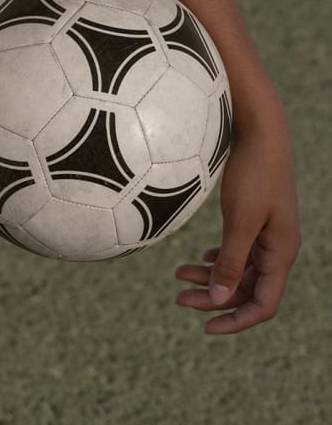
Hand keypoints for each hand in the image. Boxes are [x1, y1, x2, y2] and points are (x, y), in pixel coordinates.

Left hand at [173, 126, 299, 333]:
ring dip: (211, 276)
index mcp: (281, 253)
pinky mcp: (256, 218)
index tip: (205, 328)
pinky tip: (200, 258)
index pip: (263, 305)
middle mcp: (278, 248)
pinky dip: (219, 258)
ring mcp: (268, 233)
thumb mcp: (239, 219)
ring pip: (239, 269)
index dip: (236, 321)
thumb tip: (218, 300)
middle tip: (177, 298)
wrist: (260, 131)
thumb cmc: (253, 173)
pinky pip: (239, 250)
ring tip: (177, 276)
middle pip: (246, 289)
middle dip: (214, 298)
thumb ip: (230, 261)